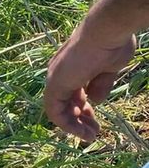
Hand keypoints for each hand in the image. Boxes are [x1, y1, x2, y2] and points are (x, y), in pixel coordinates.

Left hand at [44, 26, 134, 141]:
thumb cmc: (113, 43)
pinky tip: (80, 132)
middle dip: (80, 119)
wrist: (107, 30)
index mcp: (72, 68)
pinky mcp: (55, 85)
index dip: (83, 108)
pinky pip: (55, 111)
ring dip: (73, 126)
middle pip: (66, 103)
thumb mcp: (109, 69)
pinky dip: (66, 124)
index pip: (73, 93)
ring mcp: (56, 78)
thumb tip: (95, 101)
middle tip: (93, 132)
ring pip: (59, 110)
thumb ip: (100, 85)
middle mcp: (60, 73)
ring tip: (89, 136)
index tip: (96, 118)